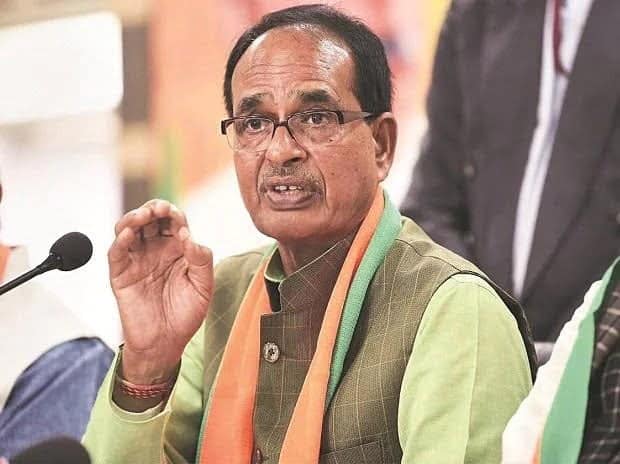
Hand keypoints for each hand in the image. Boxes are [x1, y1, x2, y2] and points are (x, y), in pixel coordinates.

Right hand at [109, 199, 212, 383]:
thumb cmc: (186, 314)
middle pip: (150, 219)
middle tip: (159, 209)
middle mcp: (156, 249)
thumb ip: (202, 260)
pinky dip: (120, 240)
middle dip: (153, 209)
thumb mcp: (204, 287)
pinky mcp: (121, 274)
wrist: (165, 343)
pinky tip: (129, 234)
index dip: (173, 213)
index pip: (173, 221)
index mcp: (178, 249)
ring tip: (143, 216)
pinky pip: (117, 252)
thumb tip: (189, 236)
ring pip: (129, 229)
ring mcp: (137, 260)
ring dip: (134, 218)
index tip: (176, 213)